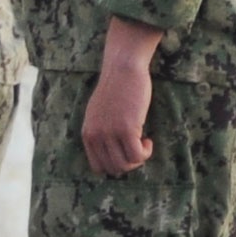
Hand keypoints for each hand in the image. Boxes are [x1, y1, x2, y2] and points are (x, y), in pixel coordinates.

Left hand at [81, 16, 162, 174]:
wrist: (122, 68)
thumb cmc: (116, 90)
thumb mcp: (100, 114)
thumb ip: (101, 134)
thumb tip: (114, 161)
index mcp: (87, 133)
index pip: (98, 167)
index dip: (115, 164)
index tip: (125, 151)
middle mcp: (95, 135)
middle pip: (113, 169)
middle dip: (129, 163)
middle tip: (137, 147)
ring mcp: (109, 132)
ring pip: (126, 165)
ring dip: (139, 158)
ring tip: (142, 142)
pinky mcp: (126, 128)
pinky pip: (137, 156)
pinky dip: (146, 152)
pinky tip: (148, 139)